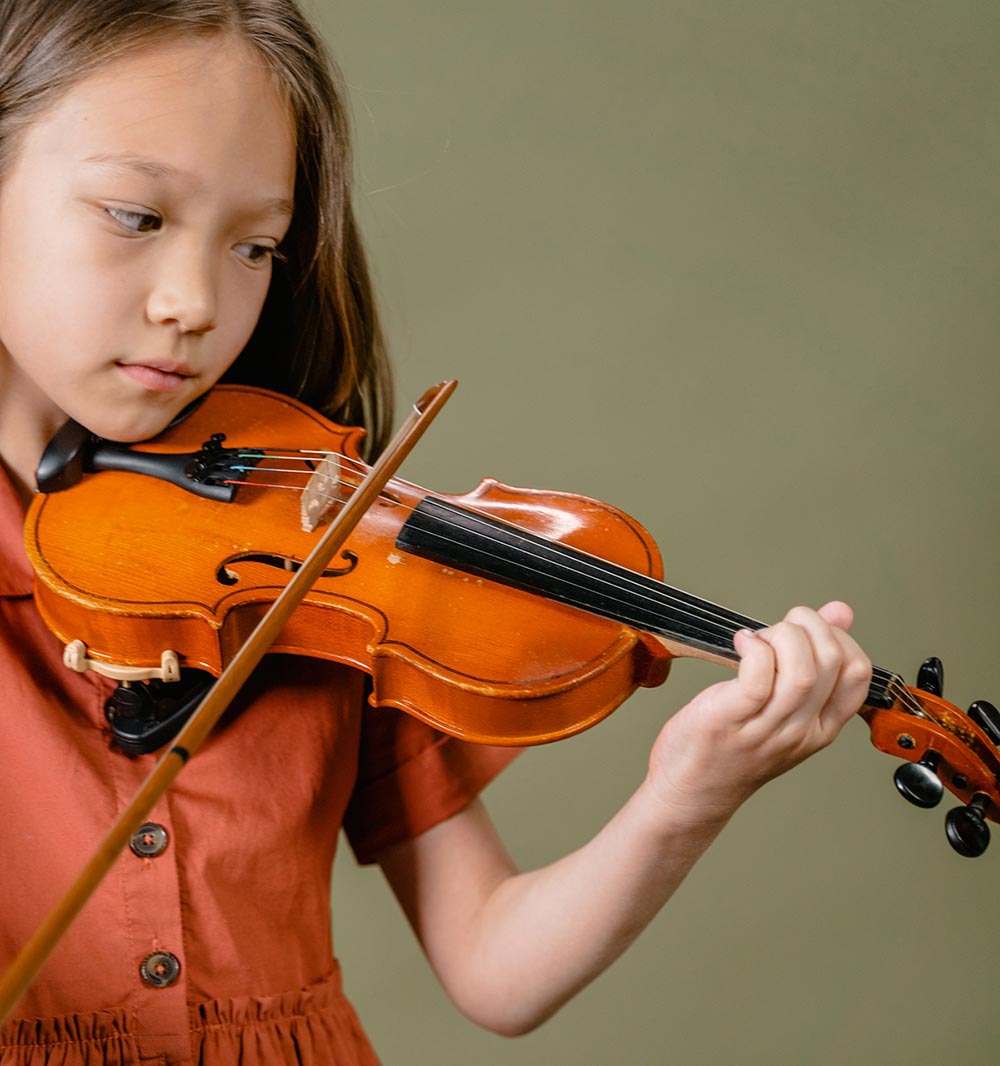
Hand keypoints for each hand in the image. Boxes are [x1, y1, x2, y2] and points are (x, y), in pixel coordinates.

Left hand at [644, 602, 871, 825]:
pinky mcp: (730, 718)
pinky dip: (753, 648)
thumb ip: (811, 661)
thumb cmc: (731, 747)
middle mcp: (800, 729)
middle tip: (779, 628)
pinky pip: (758, 675)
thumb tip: (840, 611)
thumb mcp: (782, 706)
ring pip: (801, 670)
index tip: (808, 630)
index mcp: (820, 727)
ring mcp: (767, 727)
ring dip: (781, 636)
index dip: (840, 637)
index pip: (858, 673)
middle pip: (832, 662)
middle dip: (809, 626)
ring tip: (759, 638)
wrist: (692, 792)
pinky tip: (741, 643)